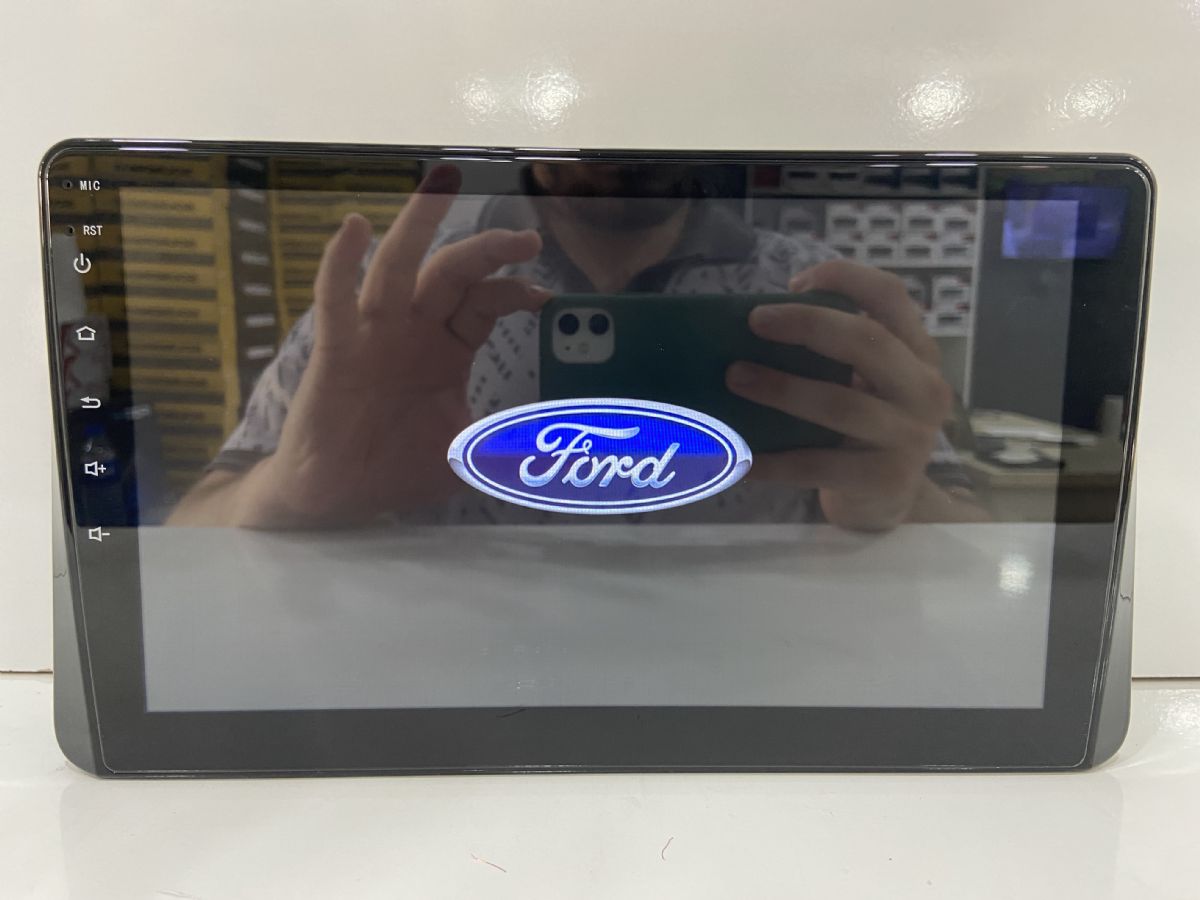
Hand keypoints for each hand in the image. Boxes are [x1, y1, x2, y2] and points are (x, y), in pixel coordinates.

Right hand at [237, 165, 548, 526]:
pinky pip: (337, 301)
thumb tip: (569, 455)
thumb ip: (512, 446)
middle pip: (452, 273)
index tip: (545, 296)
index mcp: (447, 348)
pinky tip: (353, 230)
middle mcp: (414, 330)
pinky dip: (340, 264)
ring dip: (417, 226)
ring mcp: (375, 335)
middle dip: (488, 251)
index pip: (485, 302)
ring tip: (438, 183)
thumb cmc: (398, 468)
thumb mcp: (468, 454)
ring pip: (398, 268)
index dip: (514, 291)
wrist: (339, 497)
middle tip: (526, 238)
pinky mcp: (338, 350)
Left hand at [726, 260, 954, 530]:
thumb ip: (833, 355)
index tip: (795, 282)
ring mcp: (909, 437)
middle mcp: (923, 389)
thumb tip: (753, 326)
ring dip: (781, 388)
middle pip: (867, 341)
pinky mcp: (884, 480)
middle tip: (755, 321)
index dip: (846, 278)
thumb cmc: (861, 432)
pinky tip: (740, 459)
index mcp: (917, 354)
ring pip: (840, 404)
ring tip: (735, 377)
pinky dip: (774, 461)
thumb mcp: (864, 385)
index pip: (891, 296)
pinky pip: (818, 466)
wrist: (889, 504)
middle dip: (807, 324)